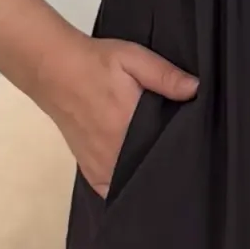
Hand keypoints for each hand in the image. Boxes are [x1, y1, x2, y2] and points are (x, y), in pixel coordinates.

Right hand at [39, 36, 198, 196]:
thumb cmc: (95, 63)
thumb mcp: (133, 58)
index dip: (182, 157)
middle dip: (166, 169)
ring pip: (130, 185)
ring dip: (145, 178)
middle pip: (148, 175)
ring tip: (162, 165)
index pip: (163, 157)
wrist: (54, 69)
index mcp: (127, 129)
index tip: (196, 153)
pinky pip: (111, 190)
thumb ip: (165, 75)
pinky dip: (124, 185)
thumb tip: (196, 89)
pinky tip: (137, 174)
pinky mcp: (88, 170)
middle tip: (182, 157)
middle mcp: (112, 155)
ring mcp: (98, 166)